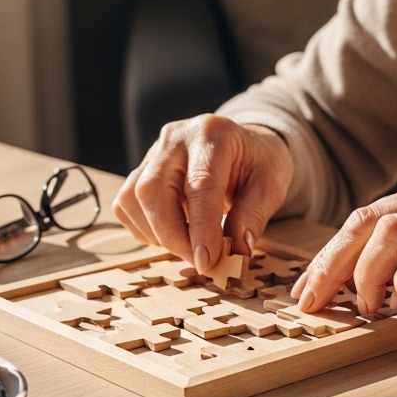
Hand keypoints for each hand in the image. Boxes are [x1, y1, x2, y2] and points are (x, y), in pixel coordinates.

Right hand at [112, 115, 293, 270]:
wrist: (243, 145)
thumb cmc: (257, 164)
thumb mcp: (270, 186)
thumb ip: (252, 217)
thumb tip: (235, 253)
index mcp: (213, 135)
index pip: (199, 184)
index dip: (201, 228)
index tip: (207, 261)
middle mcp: (175, 138)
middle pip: (153, 189)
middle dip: (172, 236)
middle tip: (200, 261)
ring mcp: (152, 153)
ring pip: (132, 199)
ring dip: (158, 235)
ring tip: (190, 244)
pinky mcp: (139, 170)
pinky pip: (126, 206)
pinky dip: (146, 229)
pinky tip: (174, 231)